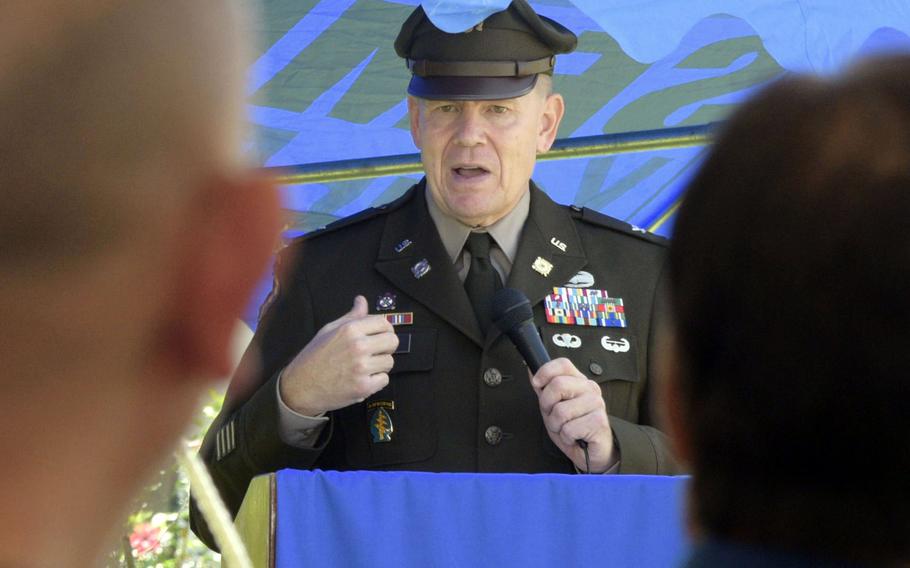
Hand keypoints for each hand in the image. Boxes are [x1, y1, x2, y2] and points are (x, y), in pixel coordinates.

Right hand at [279, 295, 398, 415]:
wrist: (301, 387)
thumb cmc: (314, 357)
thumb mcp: (329, 330)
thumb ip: (351, 316)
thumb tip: (362, 301)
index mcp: (350, 329)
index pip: (384, 322)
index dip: (385, 329)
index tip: (380, 335)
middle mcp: (358, 346)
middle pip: (393, 341)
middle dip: (387, 346)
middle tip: (375, 352)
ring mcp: (361, 367)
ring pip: (389, 362)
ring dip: (380, 365)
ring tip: (364, 366)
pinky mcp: (364, 387)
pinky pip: (384, 380)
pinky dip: (376, 381)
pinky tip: (362, 378)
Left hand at [530, 358, 616, 472]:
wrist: (591, 453)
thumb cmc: (573, 428)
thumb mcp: (553, 407)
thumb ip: (544, 389)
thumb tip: (531, 369)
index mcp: (579, 381)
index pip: (563, 364)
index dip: (545, 372)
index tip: (537, 385)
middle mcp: (590, 389)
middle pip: (558, 385)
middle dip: (547, 406)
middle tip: (554, 417)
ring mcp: (597, 404)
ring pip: (560, 411)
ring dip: (556, 426)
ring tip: (566, 429)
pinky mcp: (599, 422)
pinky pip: (569, 429)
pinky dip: (566, 437)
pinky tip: (575, 437)